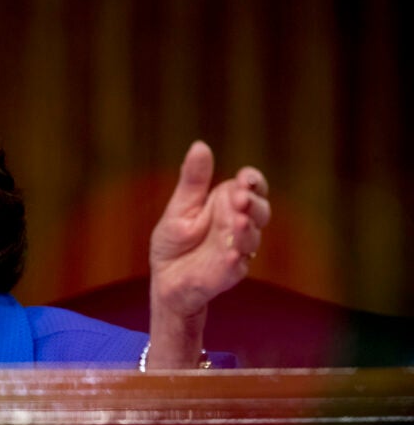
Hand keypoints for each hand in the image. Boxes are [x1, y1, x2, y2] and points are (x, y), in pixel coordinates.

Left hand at [150, 140, 270, 316]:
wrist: (165, 278)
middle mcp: (238, 223)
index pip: (251, 187)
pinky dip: (234, 259)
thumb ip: (193, 181)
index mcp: (227, 202)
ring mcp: (238, 248)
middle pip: (259, 210)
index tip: (246, 178)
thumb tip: (200, 145)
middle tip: (240, 199)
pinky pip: (236, 266)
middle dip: (253, 203)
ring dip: (247, 229)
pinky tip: (230, 255)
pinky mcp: (230, 272)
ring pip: (251, 237)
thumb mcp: (180, 207)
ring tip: (238, 221)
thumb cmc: (174, 241)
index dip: (253, 181)